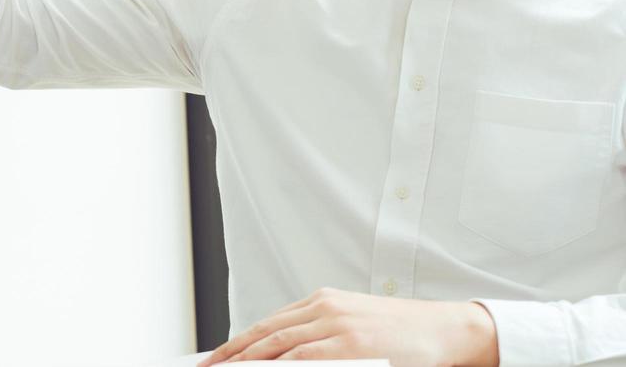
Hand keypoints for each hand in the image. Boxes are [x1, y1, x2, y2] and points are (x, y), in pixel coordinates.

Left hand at [199, 289, 498, 365]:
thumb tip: (280, 358)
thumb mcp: (352, 326)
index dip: (237, 342)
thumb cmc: (400, 333)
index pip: (268, 323)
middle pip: (266, 334)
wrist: (446, 329)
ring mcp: (337, 325)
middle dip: (233, 355)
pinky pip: (306, 360)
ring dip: (250, 364)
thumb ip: (317, 337)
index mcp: (321, 301)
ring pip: (280, 347)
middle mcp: (324, 308)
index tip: (215, 357)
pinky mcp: (352, 344)